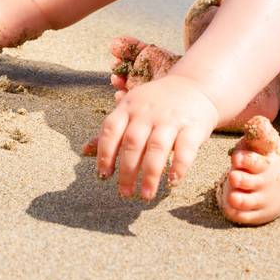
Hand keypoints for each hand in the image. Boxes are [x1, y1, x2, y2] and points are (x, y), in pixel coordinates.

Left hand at [81, 75, 218, 200]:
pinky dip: (179, 167)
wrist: (195, 84)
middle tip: (125, 194)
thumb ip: (112, 130)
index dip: (105, 153)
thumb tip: (84, 150)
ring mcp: (170, 118)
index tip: (104, 176)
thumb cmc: (157, 102)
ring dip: (150, 175)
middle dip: (127, 171)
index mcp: (129, 107)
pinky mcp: (192, 126)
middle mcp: (147, 112)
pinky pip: (185, 149)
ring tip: (146, 195)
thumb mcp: (132, 108)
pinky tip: (173, 182)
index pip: (111, 130)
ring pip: (157, 148)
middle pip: (132, 143)